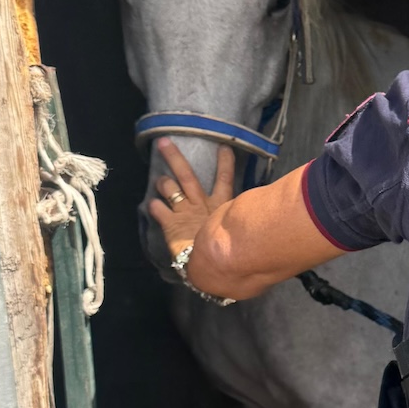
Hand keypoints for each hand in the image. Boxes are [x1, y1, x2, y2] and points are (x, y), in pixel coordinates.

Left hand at [147, 138, 234, 258]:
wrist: (210, 265)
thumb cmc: (226, 249)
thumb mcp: (236, 229)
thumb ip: (239, 219)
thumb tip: (256, 214)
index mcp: (220, 204)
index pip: (225, 178)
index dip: (224, 162)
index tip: (223, 146)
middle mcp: (200, 204)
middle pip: (187, 176)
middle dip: (175, 158)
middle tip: (163, 142)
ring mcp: (184, 212)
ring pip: (170, 190)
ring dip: (163, 183)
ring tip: (160, 181)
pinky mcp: (171, 224)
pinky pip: (158, 210)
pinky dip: (154, 206)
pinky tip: (152, 205)